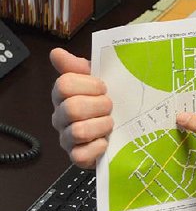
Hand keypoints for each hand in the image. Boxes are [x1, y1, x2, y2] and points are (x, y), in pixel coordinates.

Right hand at [50, 48, 112, 168]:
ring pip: (78, 131)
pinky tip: (105, 141)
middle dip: (99, 106)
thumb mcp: (97, 79)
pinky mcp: (77, 157)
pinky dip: (97, 148)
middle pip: (72, 108)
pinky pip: (80, 155)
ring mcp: (67, 138)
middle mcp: (61, 117)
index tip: (104, 87)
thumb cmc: (106, 101)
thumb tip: (56, 53)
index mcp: (64, 95)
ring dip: (101, 126)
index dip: (89, 85)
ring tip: (110, 123)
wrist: (122, 128)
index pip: (64, 84)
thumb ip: (79, 66)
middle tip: (110, 106)